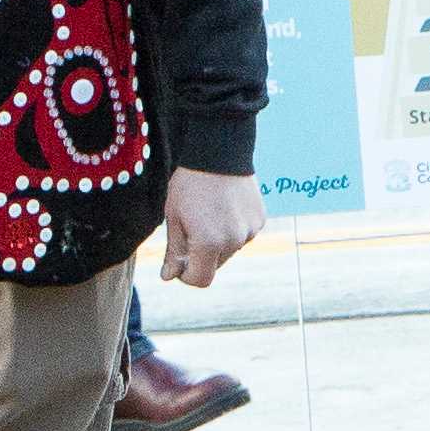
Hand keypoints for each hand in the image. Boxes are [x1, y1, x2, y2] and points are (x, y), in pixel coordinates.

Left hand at [159, 167, 265, 288]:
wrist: (219, 151)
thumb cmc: (190, 184)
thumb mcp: (174, 217)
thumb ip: (174, 251)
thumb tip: (169, 277)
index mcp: (209, 243)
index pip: (201, 280)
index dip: (186, 276)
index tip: (178, 263)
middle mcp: (234, 241)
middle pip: (214, 266)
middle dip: (200, 256)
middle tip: (190, 228)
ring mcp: (250, 231)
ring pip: (229, 251)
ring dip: (217, 242)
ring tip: (208, 213)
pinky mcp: (260, 220)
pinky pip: (243, 235)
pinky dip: (232, 230)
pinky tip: (224, 207)